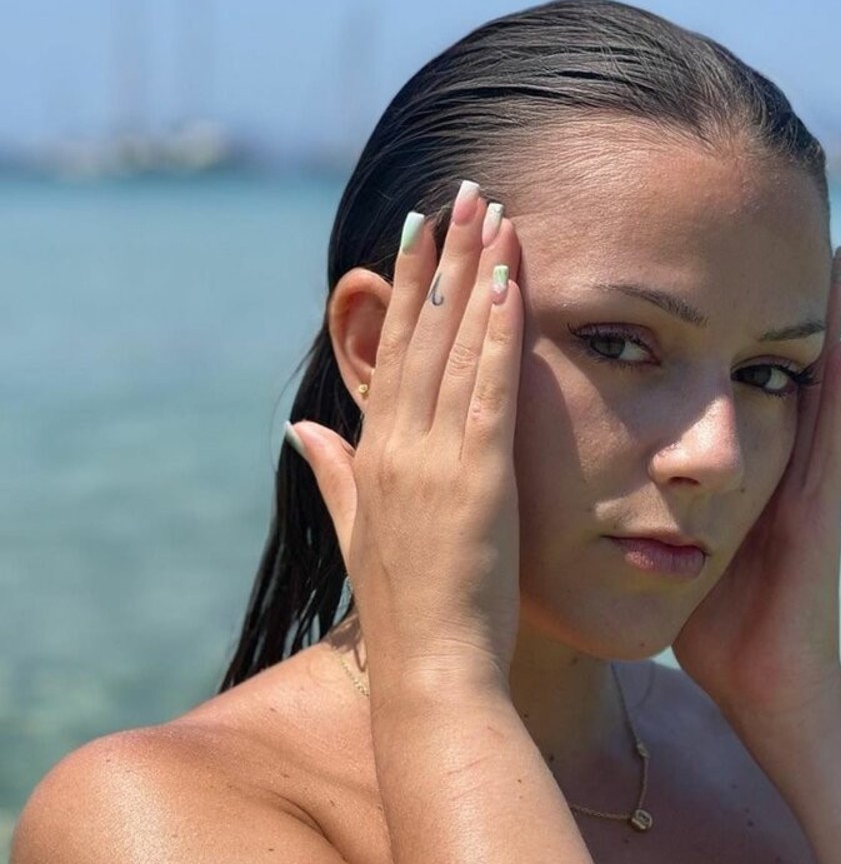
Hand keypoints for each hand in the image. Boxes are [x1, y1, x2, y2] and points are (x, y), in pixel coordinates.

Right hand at [287, 183, 523, 700]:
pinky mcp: (478, 479)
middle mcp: (396, 446)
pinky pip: (489, 390)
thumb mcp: (359, 532)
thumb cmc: (407, 610)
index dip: (405, 287)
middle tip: (463, 192)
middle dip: (444, 256)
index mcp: (372, 455)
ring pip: (455, 347)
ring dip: (477, 274)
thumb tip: (300, 425)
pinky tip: (516, 283)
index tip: (419, 230)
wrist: (433, 671)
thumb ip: (331, 473)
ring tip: (492, 212)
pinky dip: (501, 332)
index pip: (392, 352)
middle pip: (422, 332)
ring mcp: (434, 459)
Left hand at [672, 247, 840, 741]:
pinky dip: (837, 387)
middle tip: (788, 234)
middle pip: (773, 370)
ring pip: (811, 387)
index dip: (726, 330)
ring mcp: (803, 485)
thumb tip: (598, 491)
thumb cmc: (719, 630)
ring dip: (820, 324)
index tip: (712, 268)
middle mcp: (774, 469)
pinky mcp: (818, 509)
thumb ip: (648, 520)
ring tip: (829, 256)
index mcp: (736, 478)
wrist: (766, 688)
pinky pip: (830, 436)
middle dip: (778, 307)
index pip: (729, 386)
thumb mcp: (674, 558)